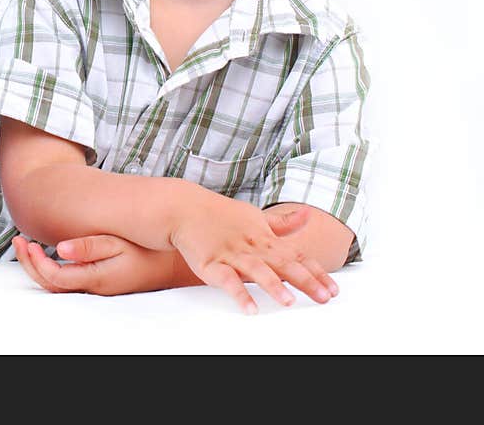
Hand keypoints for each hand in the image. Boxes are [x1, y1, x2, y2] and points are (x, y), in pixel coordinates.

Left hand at [11, 233, 176, 295]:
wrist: (170, 264)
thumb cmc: (146, 250)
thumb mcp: (118, 243)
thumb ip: (89, 246)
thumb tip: (60, 248)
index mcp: (96, 278)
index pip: (55, 277)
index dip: (37, 262)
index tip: (28, 242)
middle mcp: (92, 288)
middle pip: (50, 285)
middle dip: (29, 264)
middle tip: (18, 240)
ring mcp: (95, 288)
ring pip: (56, 285)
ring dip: (37, 267)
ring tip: (25, 245)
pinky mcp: (97, 283)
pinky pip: (66, 281)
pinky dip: (49, 269)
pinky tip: (44, 253)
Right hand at [170, 192, 339, 313]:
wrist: (184, 208)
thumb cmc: (221, 214)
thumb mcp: (255, 215)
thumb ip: (282, 223)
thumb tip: (308, 215)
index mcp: (264, 236)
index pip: (295, 255)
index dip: (316, 272)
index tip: (333, 289)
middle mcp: (251, 245)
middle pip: (282, 263)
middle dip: (305, 280)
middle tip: (324, 298)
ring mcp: (231, 254)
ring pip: (255, 270)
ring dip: (273, 285)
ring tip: (289, 302)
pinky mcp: (211, 263)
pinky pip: (226, 280)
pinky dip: (238, 294)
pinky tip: (250, 309)